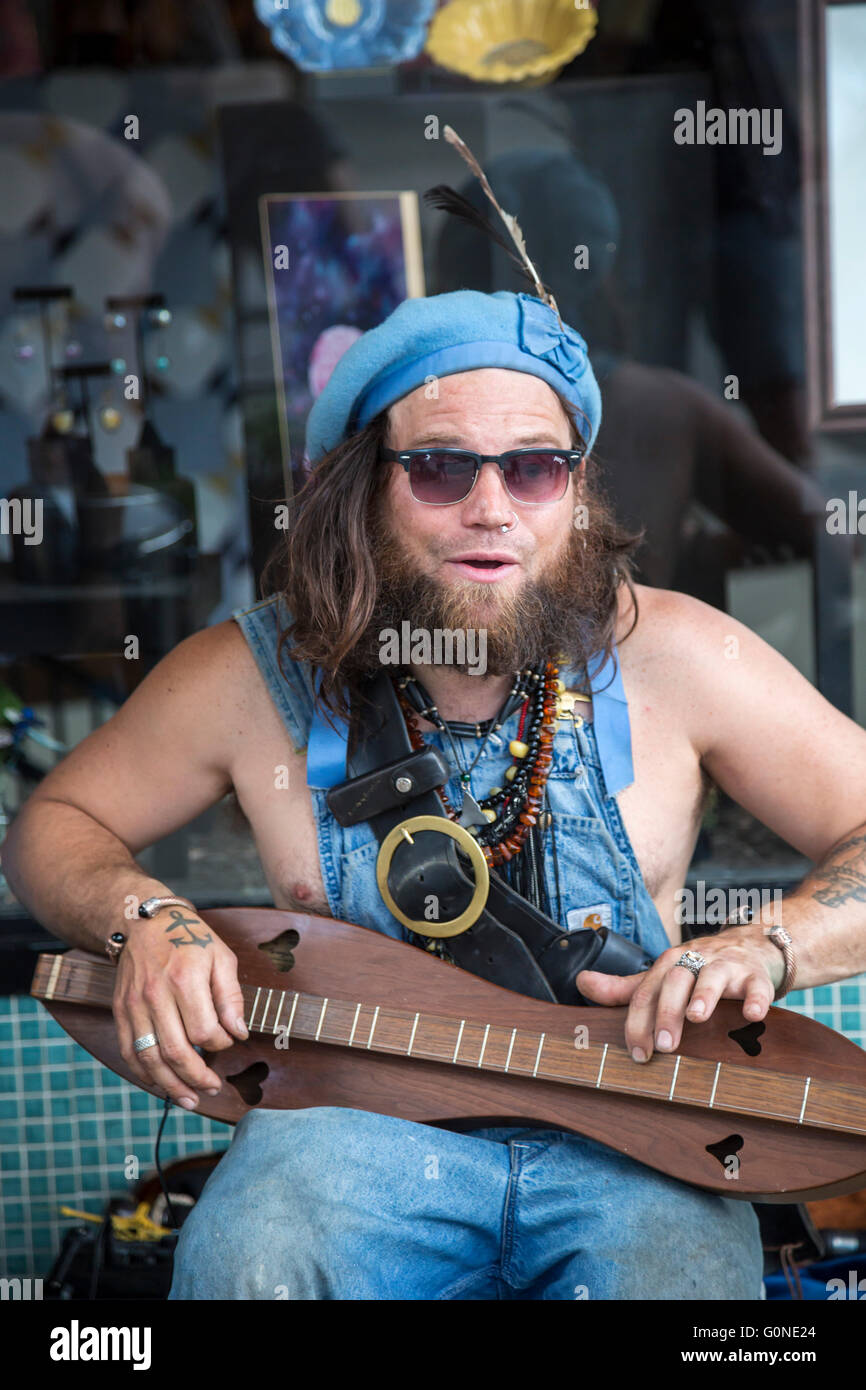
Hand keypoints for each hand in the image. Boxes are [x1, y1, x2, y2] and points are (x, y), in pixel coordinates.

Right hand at [112, 908, 247, 1107]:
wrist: (144, 922)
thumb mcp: (221, 957)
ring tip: (190, 1099)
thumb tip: (239, 1033)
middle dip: (198, 1078)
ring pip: (150, 1059)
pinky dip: (144, 1073)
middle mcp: (155, 995)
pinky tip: (162, 1084)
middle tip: (213, 1088)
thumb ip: (232, 997)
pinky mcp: (120, 1011)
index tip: (228, 1041)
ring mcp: (133, 1005)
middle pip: (176, 1052)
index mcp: (185, 979)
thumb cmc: (189, 938)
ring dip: (171, 1086)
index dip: (221, 1045)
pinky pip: (129, 1052)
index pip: (204, 1032)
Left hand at [575, 924, 784, 1061]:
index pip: (646, 992)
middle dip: (667, 1012)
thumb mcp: (661, 976)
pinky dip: (755, 999)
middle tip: (664, 1046)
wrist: (750, 944)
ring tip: (697, 1018)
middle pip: (675, 981)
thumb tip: (581, 982)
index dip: (638, 1022)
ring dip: (704, 996)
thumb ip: (625, 987)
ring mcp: (726, 967)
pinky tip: (752, 1015)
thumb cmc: (699, 968)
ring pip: (713, 977)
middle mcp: (694, 961)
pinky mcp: (756, 975)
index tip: (637, 1054)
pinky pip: (757, 985)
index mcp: (667, 965)